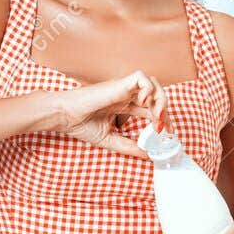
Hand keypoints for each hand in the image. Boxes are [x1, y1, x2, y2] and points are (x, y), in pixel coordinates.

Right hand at [49, 70, 166, 155]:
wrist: (66, 117)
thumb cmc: (81, 125)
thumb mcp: (111, 140)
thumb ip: (130, 146)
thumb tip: (148, 155)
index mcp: (124, 105)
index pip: (151, 109)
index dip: (162, 119)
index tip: (166, 133)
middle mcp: (126, 95)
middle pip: (157, 96)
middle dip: (165, 112)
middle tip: (164, 128)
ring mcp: (123, 88)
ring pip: (153, 84)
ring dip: (160, 100)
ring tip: (156, 117)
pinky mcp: (119, 83)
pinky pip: (141, 78)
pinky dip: (148, 89)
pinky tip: (142, 104)